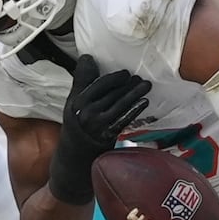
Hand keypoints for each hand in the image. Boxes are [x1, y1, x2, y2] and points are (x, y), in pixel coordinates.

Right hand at [49, 54, 151, 203]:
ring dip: (135, 94)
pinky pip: (123, 119)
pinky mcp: (106, 135)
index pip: (96, 85)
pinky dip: (135, 110)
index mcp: (75, 102)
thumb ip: (82, 82)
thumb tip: (87, 57)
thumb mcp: (73, 105)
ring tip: (146, 86)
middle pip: (111, 93)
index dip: (113, 78)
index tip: (125, 73)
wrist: (72, 162)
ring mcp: (96, 124)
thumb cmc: (75, 129)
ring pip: (119, 104)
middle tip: (141, 77)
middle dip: (128, 84)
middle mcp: (85, 112)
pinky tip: (144, 102)